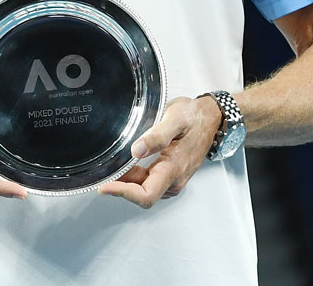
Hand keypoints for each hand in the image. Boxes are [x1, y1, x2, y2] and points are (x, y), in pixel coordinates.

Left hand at [97, 96, 221, 208]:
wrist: (211, 118)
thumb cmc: (195, 117)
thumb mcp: (175, 119)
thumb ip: (157, 135)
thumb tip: (136, 150)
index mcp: (174, 169)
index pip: (146, 195)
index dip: (123, 193)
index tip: (104, 187)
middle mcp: (174, 180)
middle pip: (141, 194)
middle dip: (120, 187)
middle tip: (100, 175)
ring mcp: (173, 179)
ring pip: (143, 189)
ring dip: (125, 183)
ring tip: (109, 170)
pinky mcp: (170, 175)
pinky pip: (148, 183)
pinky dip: (133, 179)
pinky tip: (123, 167)